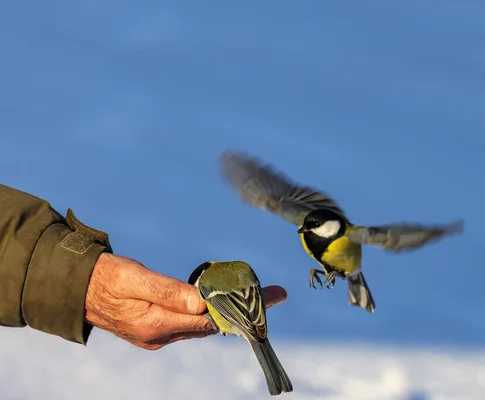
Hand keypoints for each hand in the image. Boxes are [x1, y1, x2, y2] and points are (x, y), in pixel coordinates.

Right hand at [84, 253, 287, 349]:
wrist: (77, 289)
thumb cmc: (105, 278)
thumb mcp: (135, 278)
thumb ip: (169, 291)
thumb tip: (203, 303)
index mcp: (158, 326)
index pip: (210, 321)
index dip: (240, 311)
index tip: (269, 299)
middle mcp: (162, 336)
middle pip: (211, 325)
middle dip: (242, 311)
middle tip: (273, 295)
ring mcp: (159, 334)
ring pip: (202, 323)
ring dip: (228, 311)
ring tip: (257, 297)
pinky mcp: (156, 327)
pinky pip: (190, 321)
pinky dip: (209, 311)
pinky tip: (222, 301)